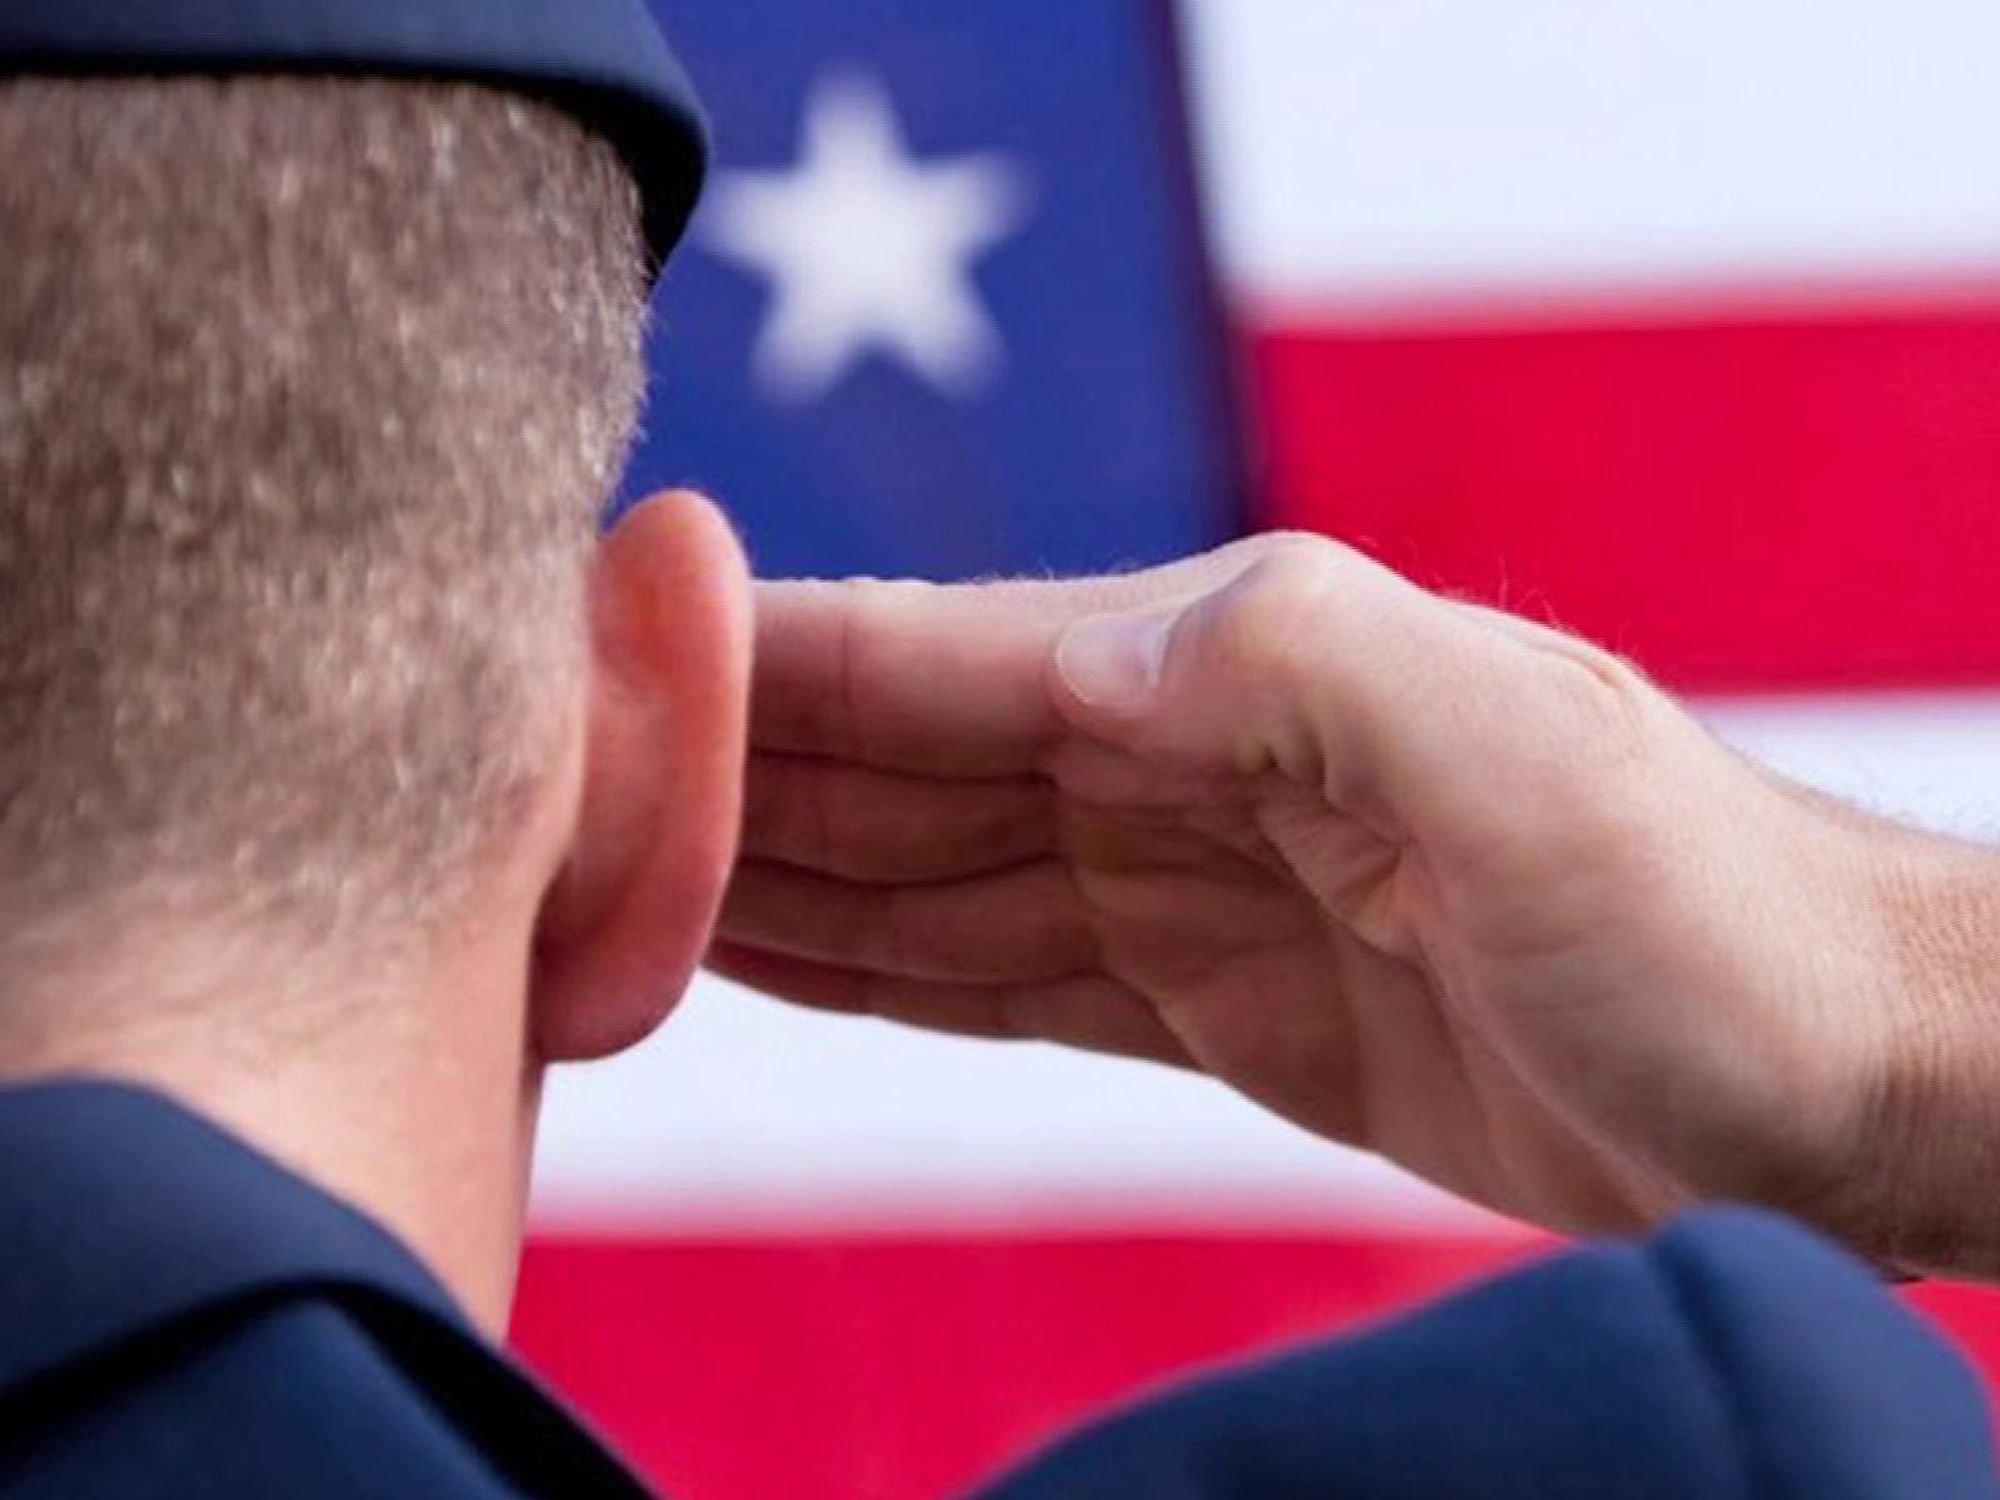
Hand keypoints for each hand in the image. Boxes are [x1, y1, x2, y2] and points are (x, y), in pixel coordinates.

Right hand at [712, 534, 1999, 1269]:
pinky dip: (870, 963)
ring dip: (765, 870)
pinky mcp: (1207, 1005)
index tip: (591, 648)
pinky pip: (993, 975)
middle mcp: (1184, 760)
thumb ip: (1291, 665)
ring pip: (922, 872)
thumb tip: (1065, 652)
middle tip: (538, 784)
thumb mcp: (1516, 754)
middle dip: (724, 765)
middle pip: (899, 761)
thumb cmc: (1705, 907)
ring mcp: (1184, 886)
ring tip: (600, 873)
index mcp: (1230, 670)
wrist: (1823, 1082)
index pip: (944, 655)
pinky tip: (760, 952)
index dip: (765, 655)